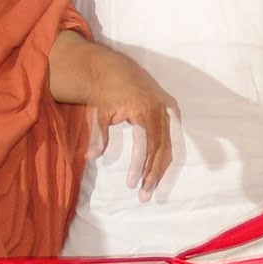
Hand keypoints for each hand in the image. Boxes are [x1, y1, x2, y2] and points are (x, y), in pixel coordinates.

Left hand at [80, 45, 176, 197]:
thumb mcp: (101, 114)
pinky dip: (165, 154)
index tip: (133, 184)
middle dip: (154, 174)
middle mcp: (162, 111)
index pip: (149, 146)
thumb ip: (99, 136)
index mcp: (146, 111)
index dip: (143, 167)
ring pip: (169, 146)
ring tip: (150, 187)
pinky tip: (158, 169)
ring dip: (160, 168)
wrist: (116, 68)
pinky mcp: (170, 108)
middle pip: (163, 150)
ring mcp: (169, 109)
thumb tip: (91, 156)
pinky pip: (171, 136)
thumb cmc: (106, 91)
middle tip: (144, 195)